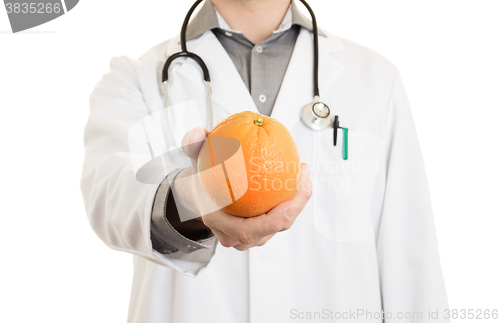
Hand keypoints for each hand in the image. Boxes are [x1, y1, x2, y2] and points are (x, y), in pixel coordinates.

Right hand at [180, 127, 312, 250]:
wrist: (201, 196)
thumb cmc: (201, 180)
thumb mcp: (195, 161)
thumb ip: (193, 146)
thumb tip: (197, 134)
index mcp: (220, 223)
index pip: (249, 230)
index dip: (274, 218)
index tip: (290, 197)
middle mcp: (235, 236)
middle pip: (275, 228)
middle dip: (296, 204)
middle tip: (303, 176)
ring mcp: (250, 235)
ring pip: (281, 224)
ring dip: (297, 201)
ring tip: (302, 174)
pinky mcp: (261, 230)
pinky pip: (281, 217)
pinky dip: (292, 199)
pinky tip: (298, 176)